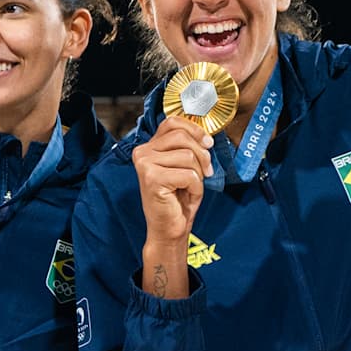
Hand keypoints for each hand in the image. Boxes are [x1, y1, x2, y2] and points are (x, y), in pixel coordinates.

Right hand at [132, 116, 212, 245]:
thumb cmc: (178, 199)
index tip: (207, 142)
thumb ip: (188, 146)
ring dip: (198, 174)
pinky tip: (186, 195)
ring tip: (191, 186)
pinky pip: (188, 174)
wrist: (169, 229)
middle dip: (202, 155)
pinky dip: (196, 187)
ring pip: (188, 155)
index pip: (173, 122)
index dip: (195, 130)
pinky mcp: (152, 178)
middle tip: (206, 172)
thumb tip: (206, 136)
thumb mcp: (184, 166)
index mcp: (149, 146)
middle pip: (183, 136)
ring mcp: (144, 164)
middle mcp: (142, 152)